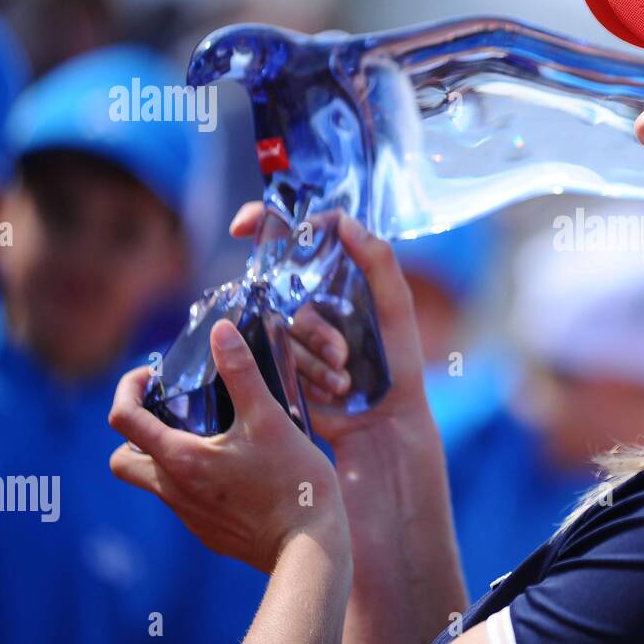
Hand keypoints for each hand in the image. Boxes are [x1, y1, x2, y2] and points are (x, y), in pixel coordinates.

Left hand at [109, 319, 348, 573]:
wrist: (309, 548)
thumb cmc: (293, 482)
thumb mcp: (270, 419)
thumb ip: (242, 373)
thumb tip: (220, 330)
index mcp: (181, 459)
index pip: (123, 420)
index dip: (127, 389)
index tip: (150, 375)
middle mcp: (174, 491)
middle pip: (123, 461)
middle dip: (134, 433)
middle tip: (168, 412)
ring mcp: (190, 516)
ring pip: (155, 482)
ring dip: (166, 456)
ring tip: (208, 436)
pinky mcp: (209, 533)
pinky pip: (185, 502)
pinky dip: (193, 480)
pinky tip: (234, 469)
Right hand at [228, 203, 433, 447]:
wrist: (384, 423)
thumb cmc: (399, 364)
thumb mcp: (397, 309)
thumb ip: (378, 262)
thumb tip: (343, 220)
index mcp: (340, 275)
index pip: (298, 236)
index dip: (266, 222)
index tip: (244, 225)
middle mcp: (312, 297)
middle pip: (286, 292)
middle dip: (315, 330)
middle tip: (343, 356)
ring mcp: (293, 329)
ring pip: (283, 330)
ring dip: (315, 359)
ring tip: (345, 380)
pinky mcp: (279, 360)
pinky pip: (276, 357)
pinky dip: (307, 374)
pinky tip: (332, 389)